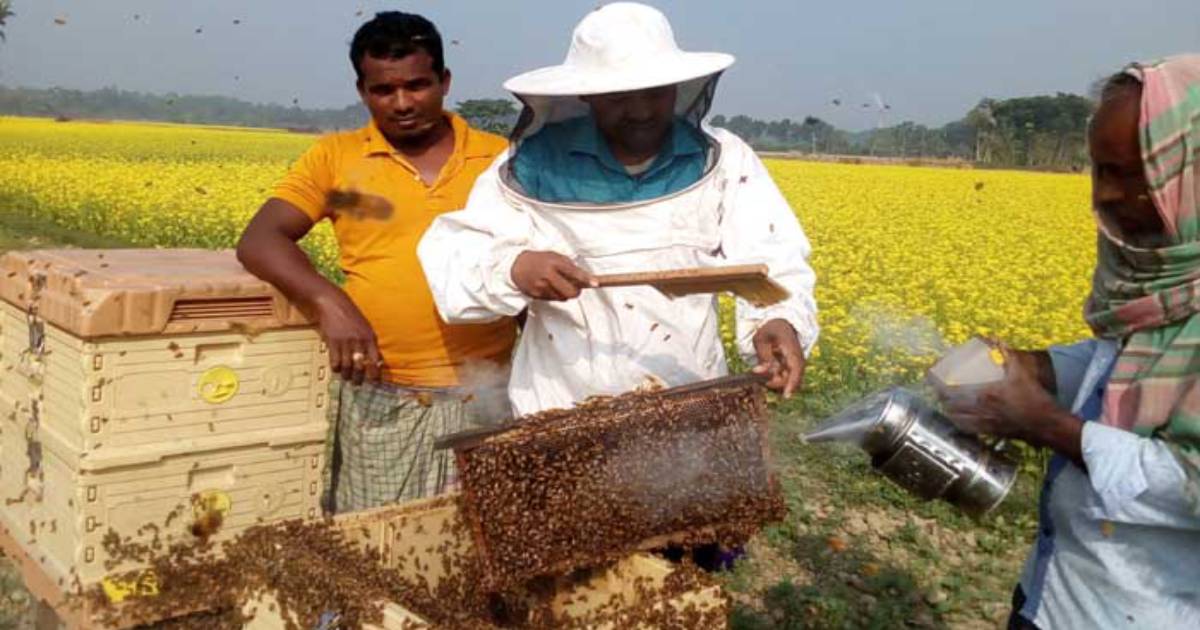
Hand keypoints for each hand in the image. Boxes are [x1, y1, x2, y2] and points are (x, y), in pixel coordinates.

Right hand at [311, 289, 384, 384]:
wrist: (333, 303)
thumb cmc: (350, 314)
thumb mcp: (364, 326)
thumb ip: (368, 341)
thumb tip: (373, 358)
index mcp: (370, 337)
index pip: (375, 360)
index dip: (375, 372)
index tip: (375, 381)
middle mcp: (359, 341)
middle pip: (361, 366)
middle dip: (360, 378)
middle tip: (358, 384)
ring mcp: (346, 342)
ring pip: (347, 366)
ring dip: (347, 375)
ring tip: (347, 379)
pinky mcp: (333, 342)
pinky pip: (335, 361)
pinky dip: (336, 368)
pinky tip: (336, 369)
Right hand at [511, 251, 597, 300]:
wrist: (516, 266)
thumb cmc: (539, 260)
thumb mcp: (554, 256)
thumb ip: (568, 265)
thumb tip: (584, 277)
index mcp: (554, 262)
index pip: (574, 272)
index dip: (586, 279)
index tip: (595, 283)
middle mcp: (548, 275)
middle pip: (570, 291)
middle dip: (576, 292)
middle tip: (576, 288)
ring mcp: (542, 287)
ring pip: (563, 297)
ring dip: (565, 293)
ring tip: (558, 284)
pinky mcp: (537, 295)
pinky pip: (553, 299)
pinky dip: (555, 295)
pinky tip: (549, 287)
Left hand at [751, 319, 805, 397]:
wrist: (781, 324)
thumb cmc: (771, 329)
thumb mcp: (762, 338)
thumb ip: (762, 355)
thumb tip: (759, 371)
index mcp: (792, 350)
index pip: (796, 370)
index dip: (792, 384)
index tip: (786, 396)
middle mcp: (797, 360)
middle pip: (792, 380)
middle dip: (777, 384)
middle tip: (761, 380)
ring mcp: (795, 365)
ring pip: (788, 382)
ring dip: (775, 383)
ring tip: (761, 376)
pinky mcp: (791, 368)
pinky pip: (785, 379)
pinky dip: (775, 380)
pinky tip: (765, 376)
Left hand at [943, 345, 1082, 461]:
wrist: (1043, 423)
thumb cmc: (1033, 396)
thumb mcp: (1019, 371)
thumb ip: (1004, 354)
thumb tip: (991, 340)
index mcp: (984, 391)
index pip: (947, 384)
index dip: (935, 376)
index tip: (932, 370)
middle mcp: (978, 407)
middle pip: (944, 399)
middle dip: (938, 389)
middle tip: (937, 381)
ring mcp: (980, 421)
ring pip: (950, 413)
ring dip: (944, 403)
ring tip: (944, 395)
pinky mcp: (983, 431)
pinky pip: (960, 426)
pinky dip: (954, 417)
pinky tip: (955, 412)